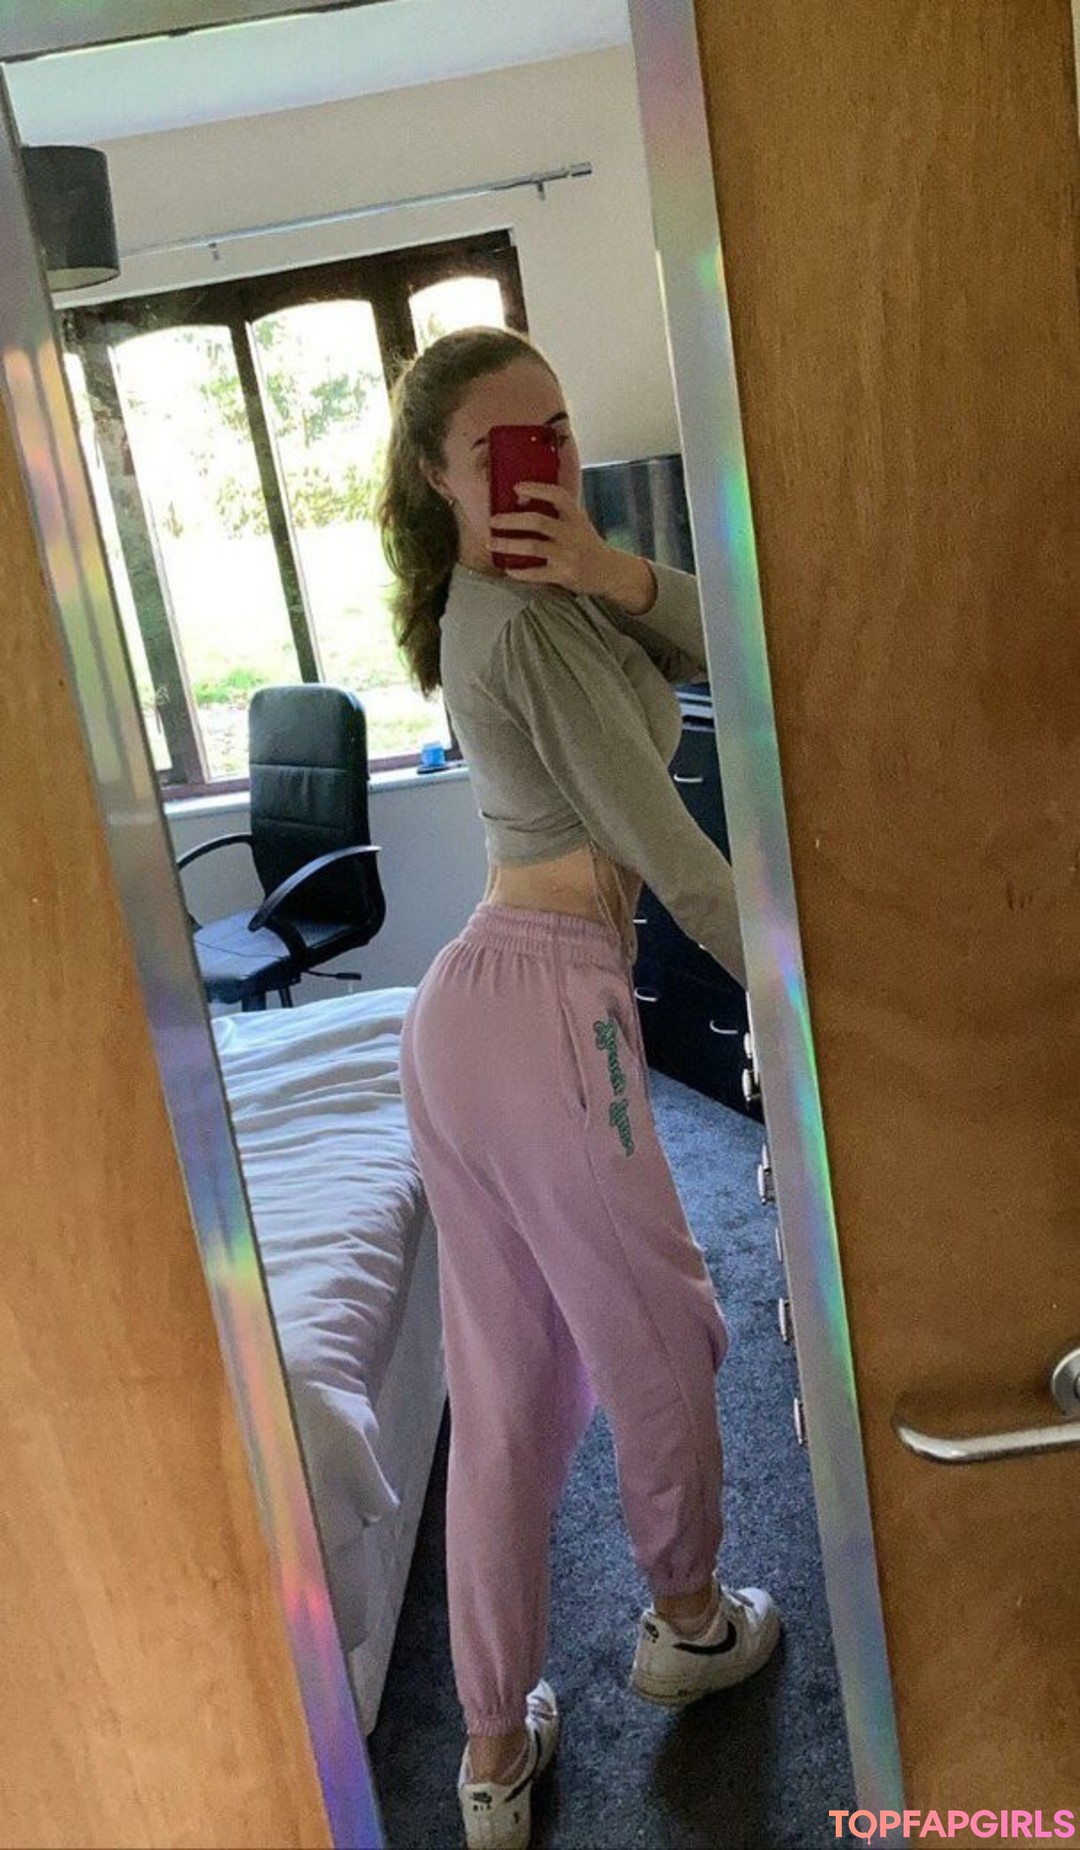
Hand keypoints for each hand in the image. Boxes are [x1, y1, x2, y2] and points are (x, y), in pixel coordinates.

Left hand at [490, 481, 655, 612]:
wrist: (609, 571)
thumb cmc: (587, 543)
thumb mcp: (578, 521)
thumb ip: (557, 512)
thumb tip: (523, 500)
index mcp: (575, 516)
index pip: (557, 496)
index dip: (537, 489)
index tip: (516, 487)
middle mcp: (571, 533)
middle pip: (538, 521)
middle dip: (511, 520)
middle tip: (493, 521)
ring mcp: (567, 555)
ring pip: (533, 546)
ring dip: (508, 545)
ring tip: (491, 543)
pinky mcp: (563, 575)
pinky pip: (536, 573)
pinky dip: (519, 571)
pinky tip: (507, 568)